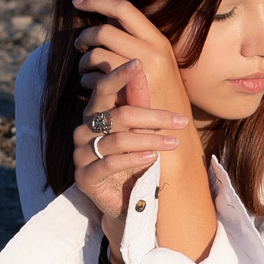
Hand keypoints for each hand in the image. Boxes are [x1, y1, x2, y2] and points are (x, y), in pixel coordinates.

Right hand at [71, 51, 188, 234]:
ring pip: (117, 140)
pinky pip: (109, 164)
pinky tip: (152, 159)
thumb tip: (141, 66)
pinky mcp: (84, 178)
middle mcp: (84, 131)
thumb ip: (138, 101)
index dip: (118, 75)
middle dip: (154, 117)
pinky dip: (133, 160)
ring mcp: (81, 154)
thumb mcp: (140, 129)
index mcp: (95, 114)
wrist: (126, 201)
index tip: (139, 62)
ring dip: (149, 140)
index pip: (102, 88)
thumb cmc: (134, 160)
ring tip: (173, 143)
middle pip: (119, 115)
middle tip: (182, 121)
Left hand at [73, 0, 195, 125]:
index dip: (97, 0)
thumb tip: (106, 19)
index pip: (123, 8)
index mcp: (158, 40)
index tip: (77, 2)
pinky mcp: (131, 91)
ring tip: (85, 72)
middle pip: (103, 30)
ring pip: (97, 54)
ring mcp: (143, 71)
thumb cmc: (160, 99)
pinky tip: (91, 87)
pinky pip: (96, 77)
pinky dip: (87, 80)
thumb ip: (135, 43)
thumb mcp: (156, 66)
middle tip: (79, 46)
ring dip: (84, 62)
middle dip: (85, 37)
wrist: (176, 136)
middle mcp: (154, 50)